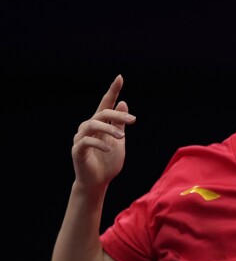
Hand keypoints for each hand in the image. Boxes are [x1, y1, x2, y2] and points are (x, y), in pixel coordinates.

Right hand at [71, 75, 135, 189]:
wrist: (98, 182)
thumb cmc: (108, 162)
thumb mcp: (119, 141)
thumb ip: (120, 124)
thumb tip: (123, 103)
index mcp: (100, 124)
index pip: (105, 104)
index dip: (112, 91)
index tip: (120, 77)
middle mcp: (88, 127)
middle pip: (101, 112)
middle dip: (117, 114)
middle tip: (133, 120)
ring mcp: (81, 138)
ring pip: (93, 124)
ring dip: (110, 128)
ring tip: (122, 136)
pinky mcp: (77, 150)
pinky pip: (86, 141)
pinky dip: (99, 143)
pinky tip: (109, 148)